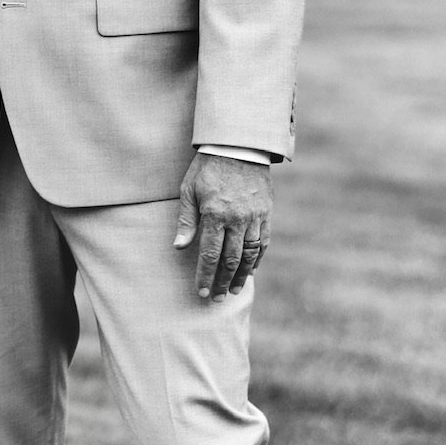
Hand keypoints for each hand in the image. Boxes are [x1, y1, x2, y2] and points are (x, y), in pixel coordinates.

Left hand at [173, 153, 271, 298]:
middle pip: (231, 259)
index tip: (201, 292)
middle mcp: (237, 218)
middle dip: (223, 282)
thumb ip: (186, 220)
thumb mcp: (189, 189)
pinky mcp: (266, 212)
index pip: (209, 254)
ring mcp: (254, 216)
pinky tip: (251, 271)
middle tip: (217, 299)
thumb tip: (179, 247)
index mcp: (214, 213)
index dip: (206, 276)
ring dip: (242, 276)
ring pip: (249, 254)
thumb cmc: (207, 167)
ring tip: (235, 291)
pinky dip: (257, 259)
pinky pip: (263, 241)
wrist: (239, 145)